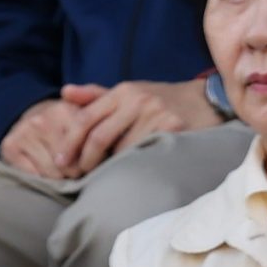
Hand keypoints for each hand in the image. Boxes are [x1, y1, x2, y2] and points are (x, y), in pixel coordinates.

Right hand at [0, 95, 95, 180]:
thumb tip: (108, 143)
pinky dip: (41, 178)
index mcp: (65, 110)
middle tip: (77, 169)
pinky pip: (33, 176)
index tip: (94, 161)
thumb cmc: (65, 121)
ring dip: (60, 177)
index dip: (93, 161)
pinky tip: (44, 170)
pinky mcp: (10, 146)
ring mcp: (24, 133)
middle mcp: (42, 120)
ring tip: (62, 170)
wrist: (31, 113)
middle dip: (77, 172)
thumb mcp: (86, 114)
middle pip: (70, 166)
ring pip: (52, 174)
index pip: (87, 150)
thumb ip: (103, 123)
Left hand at [64, 78, 220, 172]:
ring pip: (122, 150)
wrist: (205, 100)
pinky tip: (130, 172)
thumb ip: (96, 95)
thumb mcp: (128, 93)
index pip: (85, 118)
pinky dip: (134, 165)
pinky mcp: (174, 128)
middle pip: (99, 136)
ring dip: (110, 166)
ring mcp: (156, 113)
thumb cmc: (159, 100)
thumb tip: (64, 92)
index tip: (60, 161)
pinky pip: (145, 153)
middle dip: (84, 159)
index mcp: (122, 91)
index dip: (69, 142)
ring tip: (104, 175)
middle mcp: (137, 100)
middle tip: (77, 173)